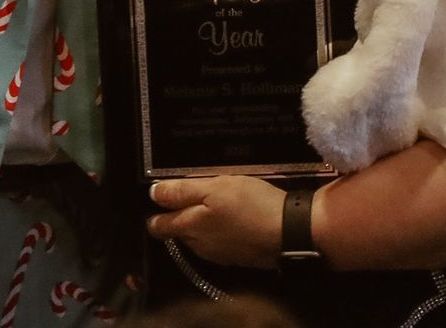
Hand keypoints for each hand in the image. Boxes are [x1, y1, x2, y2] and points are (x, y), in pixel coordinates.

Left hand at [146, 175, 284, 269]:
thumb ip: (182, 192)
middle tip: (195, 193)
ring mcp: (220, 255)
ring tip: (218, 203)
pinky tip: (235, 218)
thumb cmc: (250, 205)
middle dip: (181, 216)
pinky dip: (222, 231)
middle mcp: (200, 246)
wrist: (291, 233)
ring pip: (200, 238)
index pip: (159, 226)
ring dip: (204, 223)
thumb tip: (153, 194)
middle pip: (180, 232)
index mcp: (190, 228)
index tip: (160, 198)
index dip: (156, 212)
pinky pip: (220, 243)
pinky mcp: (239, 257)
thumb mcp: (214, 188)